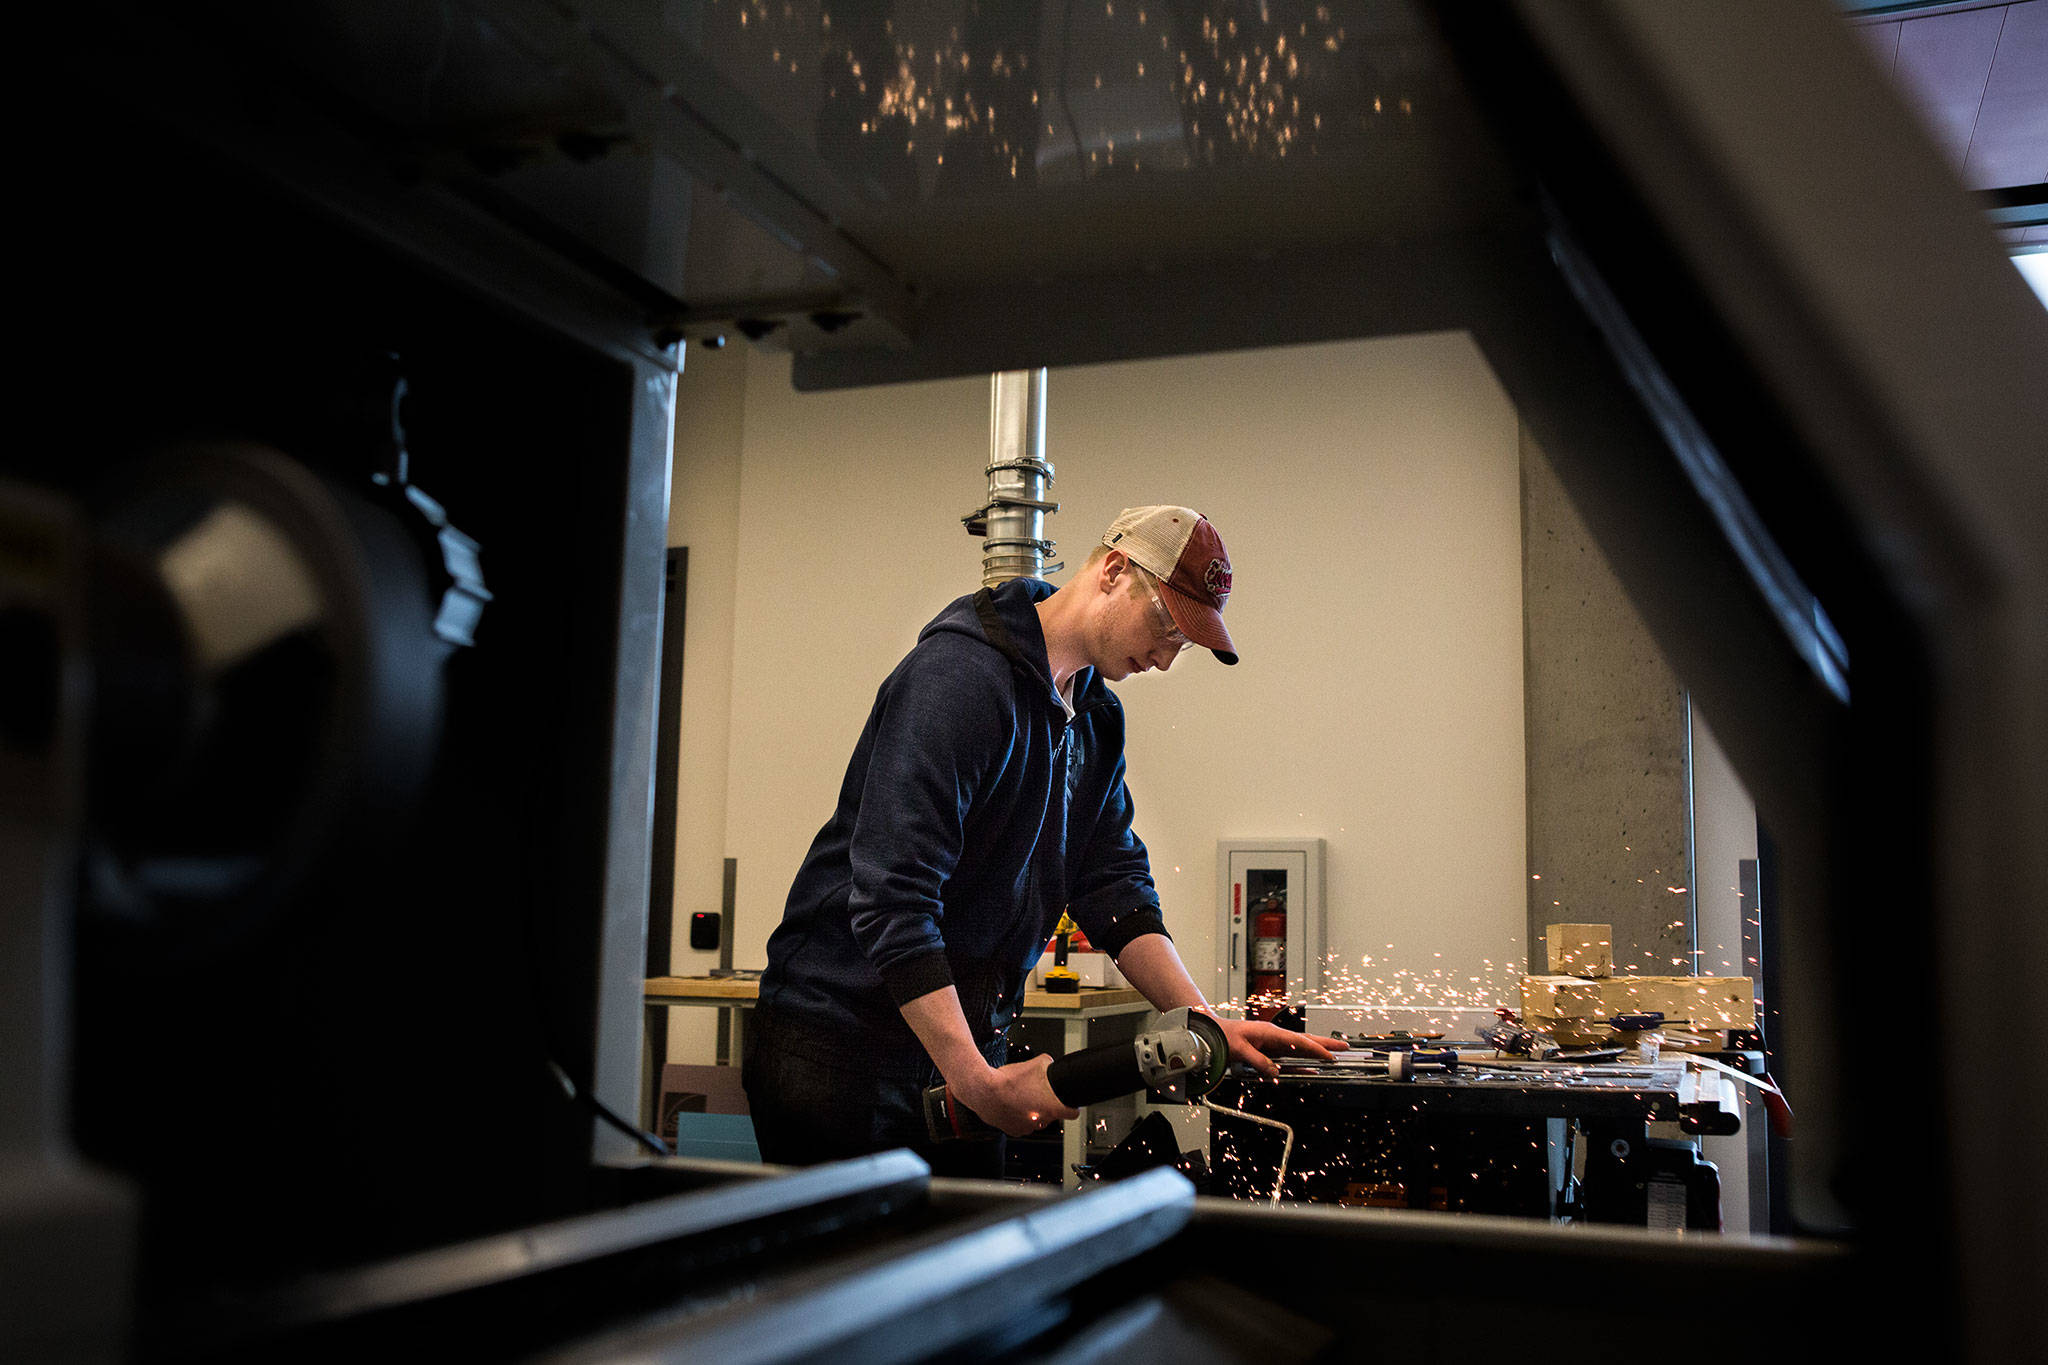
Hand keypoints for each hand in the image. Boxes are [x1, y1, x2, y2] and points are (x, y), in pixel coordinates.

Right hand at [949, 1054, 1080, 1137]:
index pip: (1073, 1114)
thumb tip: (1050, 1063)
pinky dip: (1020, 1117)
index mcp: (1051, 1107)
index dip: (1072, 1107)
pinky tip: (1014, 1104)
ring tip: (1023, 1097)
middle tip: (1038, 1093)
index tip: (1069, 1103)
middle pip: (1052, 1115)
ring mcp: (1026, 1128)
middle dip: (1047, 1105)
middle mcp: (1040, 1121)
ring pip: (1037, 1121)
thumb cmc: (1007, 1081)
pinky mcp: (1013, 1131)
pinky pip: (1022, 1124)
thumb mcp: (1034, 1063)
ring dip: (1034, 1112)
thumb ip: (1047, 1064)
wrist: (983, 1090)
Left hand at [1214, 1017, 1348, 1077]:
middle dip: (1326, 1044)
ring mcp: (1274, 1043)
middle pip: (1306, 1040)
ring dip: (1318, 1051)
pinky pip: (1291, 1056)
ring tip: (1335, 1055)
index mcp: (1271, 1033)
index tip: (1330, 1055)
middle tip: (1344, 1047)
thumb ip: (1258, 1061)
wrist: (1213, 1032)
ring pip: (1301, 1047)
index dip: (1316, 1049)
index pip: (1299, 1041)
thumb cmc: (1224, 1036)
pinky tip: (1312, 1068)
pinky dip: (1304, 1061)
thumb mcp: (1239, 1050)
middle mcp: (1276, 1036)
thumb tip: (1275, 1072)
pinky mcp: (1270, 1050)